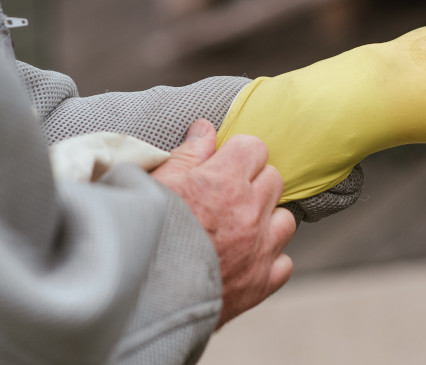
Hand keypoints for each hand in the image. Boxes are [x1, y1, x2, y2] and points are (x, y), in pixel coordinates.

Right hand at [151, 120, 295, 327]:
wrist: (139, 296)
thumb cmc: (141, 235)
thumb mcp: (156, 184)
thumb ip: (188, 154)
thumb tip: (206, 128)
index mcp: (224, 181)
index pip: (255, 147)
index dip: (238, 154)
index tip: (224, 165)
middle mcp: (250, 212)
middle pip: (274, 179)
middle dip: (254, 182)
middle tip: (227, 196)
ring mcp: (259, 249)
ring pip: (286, 220)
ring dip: (267, 220)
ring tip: (239, 228)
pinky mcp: (260, 283)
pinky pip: (284, 263)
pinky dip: (269, 260)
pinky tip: (246, 261)